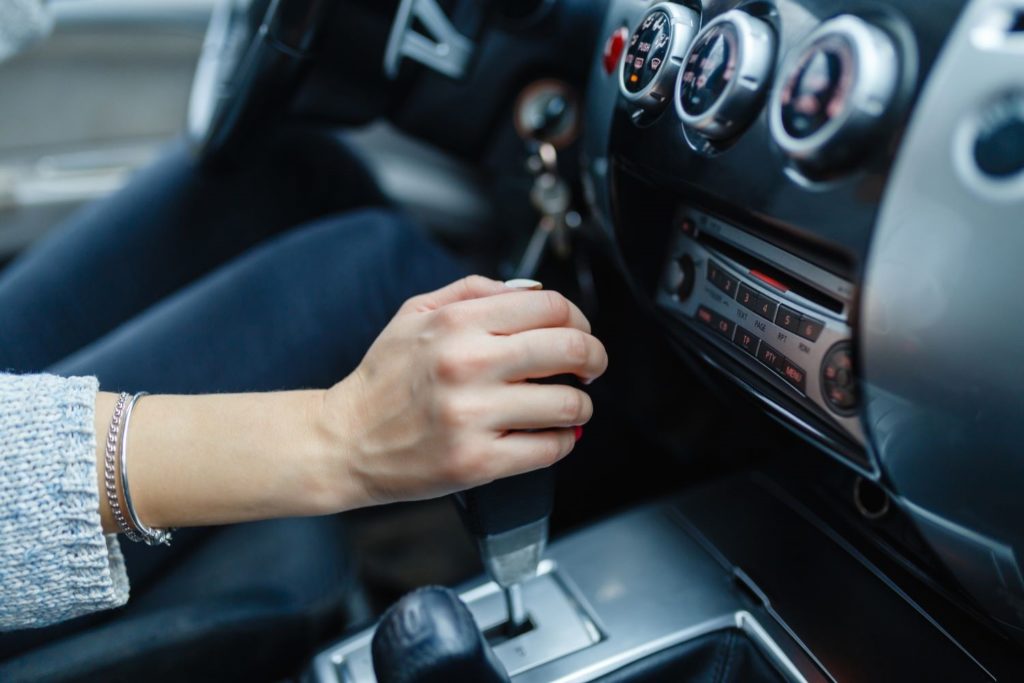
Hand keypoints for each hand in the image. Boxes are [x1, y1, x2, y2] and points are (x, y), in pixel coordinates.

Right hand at [319, 276, 607, 507]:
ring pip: (569, 403)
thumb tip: (532, 291)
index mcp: (457, 323)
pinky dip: (563, 440)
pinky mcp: (478, 460)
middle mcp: (468, 364)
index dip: (579, 318)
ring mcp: (474, 415)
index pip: (551, 306)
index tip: (580, 332)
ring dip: (581, 404)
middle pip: (571, 348)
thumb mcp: (415, 314)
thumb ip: (474, 291)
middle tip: (591, 368)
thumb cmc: (382, 379)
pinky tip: (549, 434)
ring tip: (569, 405)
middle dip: (595, 358)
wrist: (344, 441)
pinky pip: (551, 448)